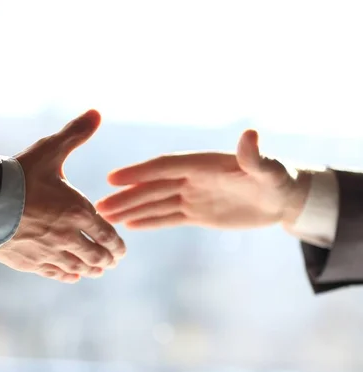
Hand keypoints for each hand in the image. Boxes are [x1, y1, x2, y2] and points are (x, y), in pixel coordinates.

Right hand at [0, 110, 125, 282]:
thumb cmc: (19, 175)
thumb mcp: (50, 151)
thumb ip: (75, 133)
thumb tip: (97, 112)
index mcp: (78, 211)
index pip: (107, 236)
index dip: (117, 246)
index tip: (121, 251)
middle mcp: (67, 236)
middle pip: (96, 256)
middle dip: (107, 260)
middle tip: (111, 262)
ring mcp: (48, 252)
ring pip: (78, 268)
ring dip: (90, 270)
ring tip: (96, 271)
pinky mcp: (29, 262)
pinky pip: (55, 273)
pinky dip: (67, 275)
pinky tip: (71, 276)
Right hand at [96, 129, 311, 230]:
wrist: (284, 199)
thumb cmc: (279, 180)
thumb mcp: (270, 169)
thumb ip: (255, 156)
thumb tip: (250, 134)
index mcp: (202, 165)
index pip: (164, 167)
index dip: (139, 173)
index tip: (114, 179)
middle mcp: (191, 179)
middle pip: (152, 187)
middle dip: (125, 196)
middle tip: (98, 207)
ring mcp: (192, 196)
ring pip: (155, 203)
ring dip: (130, 209)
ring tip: (106, 216)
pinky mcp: (197, 214)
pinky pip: (168, 218)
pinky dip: (149, 221)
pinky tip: (129, 225)